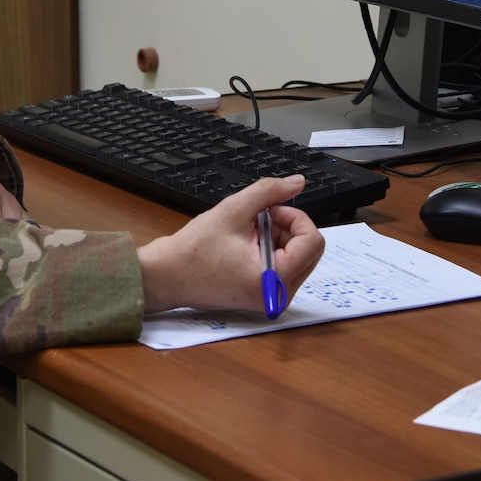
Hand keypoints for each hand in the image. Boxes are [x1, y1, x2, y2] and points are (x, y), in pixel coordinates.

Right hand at [137, 175, 325, 313]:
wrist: (167, 276)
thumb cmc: (193, 251)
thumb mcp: (233, 210)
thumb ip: (270, 192)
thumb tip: (298, 182)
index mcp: (274, 280)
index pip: (313, 241)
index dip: (294, 217)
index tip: (269, 210)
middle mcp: (278, 296)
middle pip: (310, 250)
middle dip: (288, 228)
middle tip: (258, 220)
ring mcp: (272, 298)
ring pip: (299, 256)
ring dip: (279, 238)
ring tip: (247, 234)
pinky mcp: (265, 296)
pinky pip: (286, 266)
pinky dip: (273, 249)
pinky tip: (246, 245)